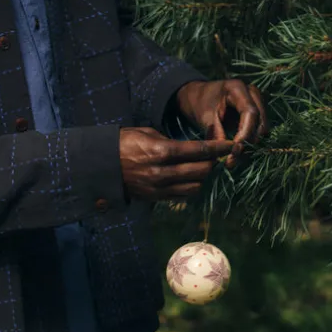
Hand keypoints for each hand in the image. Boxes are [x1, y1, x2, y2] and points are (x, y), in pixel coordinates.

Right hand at [119, 126, 237, 201]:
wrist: (100, 165)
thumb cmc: (123, 142)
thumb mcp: (146, 133)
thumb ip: (170, 141)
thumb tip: (191, 148)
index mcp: (160, 151)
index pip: (198, 150)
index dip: (218, 147)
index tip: (231, 144)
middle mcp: (162, 172)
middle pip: (201, 171)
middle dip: (213, 162)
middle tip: (216, 155)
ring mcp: (159, 188)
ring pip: (195, 186)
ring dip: (203, 177)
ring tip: (203, 167)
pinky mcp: (156, 198)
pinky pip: (183, 196)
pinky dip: (191, 187)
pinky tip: (190, 178)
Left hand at [175, 79, 268, 169]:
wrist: (197, 96)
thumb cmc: (199, 103)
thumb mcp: (204, 117)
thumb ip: (216, 133)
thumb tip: (228, 153)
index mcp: (238, 88)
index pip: (250, 113)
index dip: (245, 133)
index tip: (235, 150)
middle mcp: (252, 93)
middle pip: (260, 122)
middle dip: (248, 143)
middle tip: (231, 161)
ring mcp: (257, 102)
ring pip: (262, 129)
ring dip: (249, 146)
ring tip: (231, 159)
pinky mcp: (257, 113)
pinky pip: (258, 131)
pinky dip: (248, 143)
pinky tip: (235, 153)